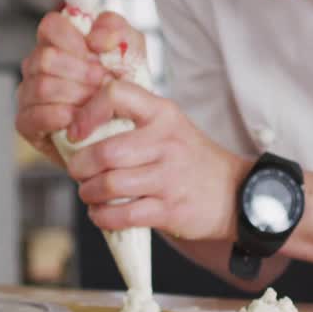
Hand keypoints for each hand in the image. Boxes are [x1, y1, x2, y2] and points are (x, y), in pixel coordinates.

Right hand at [15, 9, 136, 165]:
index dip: (73, 39)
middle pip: (45, 58)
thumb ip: (116, 29)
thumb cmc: (123, 85)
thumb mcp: (130, 49)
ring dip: (76, 96)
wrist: (126, 126)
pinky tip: (80, 120)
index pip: (51, 25)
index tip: (96, 54)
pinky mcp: (27, 124)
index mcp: (58, 42)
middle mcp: (38, 66)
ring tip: (97, 103)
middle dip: (81, 73)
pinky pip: (34, 116)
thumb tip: (95, 38)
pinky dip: (61, 117)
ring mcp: (29, 94)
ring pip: (41, 87)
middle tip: (103, 84)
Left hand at [64, 77, 249, 244]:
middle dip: (80, 167)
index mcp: (163, 114)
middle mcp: (166, 142)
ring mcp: (169, 177)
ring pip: (110, 185)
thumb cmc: (191, 159)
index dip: (87, 113)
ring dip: (89, 193)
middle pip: (106, 151)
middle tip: (79, 172)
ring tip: (89, 193)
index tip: (76, 132)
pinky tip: (101, 213)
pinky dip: (102, 217)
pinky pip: (123, 215)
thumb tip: (82, 128)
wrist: (236, 193)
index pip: (116, 95)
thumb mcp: (170, 126)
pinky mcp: (170, 209)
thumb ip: (135, 121)